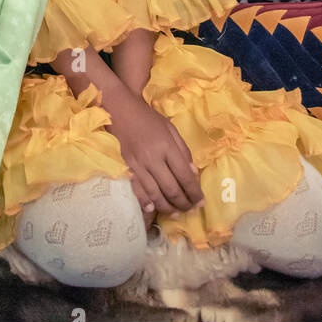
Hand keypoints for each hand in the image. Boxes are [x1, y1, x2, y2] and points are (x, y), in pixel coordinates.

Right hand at [101, 82, 203, 221]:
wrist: (119, 109)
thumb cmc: (148, 118)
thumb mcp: (171, 129)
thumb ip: (184, 152)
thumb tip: (193, 175)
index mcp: (167, 146)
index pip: (185, 176)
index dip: (195, 193)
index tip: (201, 202)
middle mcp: (152, 158)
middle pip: (171, 189)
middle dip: (184, 203)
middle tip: (191, 209)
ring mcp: (137, 164)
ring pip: (155, 194)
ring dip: (168, 207)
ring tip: (176, 213)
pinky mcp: (125, 167)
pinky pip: (137, 190)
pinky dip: (146, 202)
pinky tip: (153, 209)